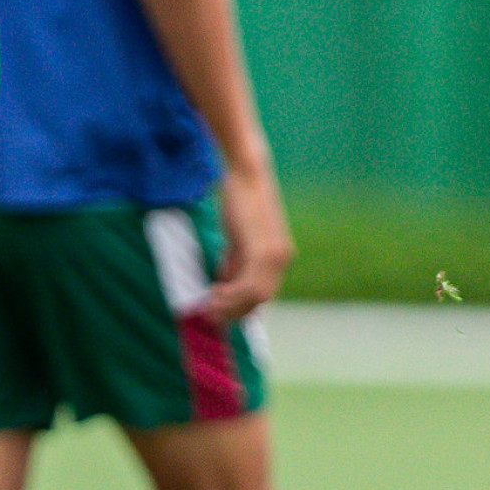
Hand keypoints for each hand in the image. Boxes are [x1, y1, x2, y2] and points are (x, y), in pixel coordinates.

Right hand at [202, 157, 292, 324]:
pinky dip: (230, 294)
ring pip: (255, 295)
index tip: (219, 313)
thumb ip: (235, 260)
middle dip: (234, 311)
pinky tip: (213, 294)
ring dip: (229, 306)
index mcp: (279, 256)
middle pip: (260, 299)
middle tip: (209, 315)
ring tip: (208, 308)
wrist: (246, 174)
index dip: (241, 306)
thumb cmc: (240, 201)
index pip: (263, 292)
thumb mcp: (238, 237)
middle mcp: (282, 258)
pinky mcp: (262, 250)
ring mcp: (274, 255)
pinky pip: (248, 283)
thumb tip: (224, 281)